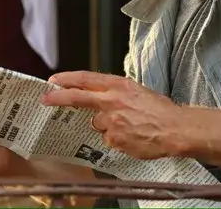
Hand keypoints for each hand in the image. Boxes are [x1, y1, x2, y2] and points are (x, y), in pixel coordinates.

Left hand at [40, 71, 185, 159]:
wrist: (175, 129)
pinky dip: (117, 139)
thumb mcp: (137, 91)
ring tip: (129, 125)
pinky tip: (133, 136)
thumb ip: (116, 93)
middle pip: (77, 98)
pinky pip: (108, 139)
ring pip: (97, 124)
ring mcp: (111, 122)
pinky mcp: (114, 139)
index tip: (53, 81)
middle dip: (58, 98)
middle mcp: (111, 101)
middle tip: (45, 99)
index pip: (85, 79)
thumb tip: (100, 100)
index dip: (67, 80)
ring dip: (107, 125)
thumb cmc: (161, 109)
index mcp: (118, 85)